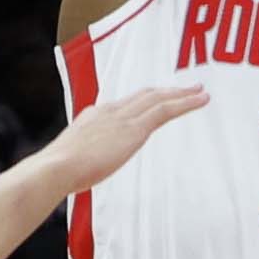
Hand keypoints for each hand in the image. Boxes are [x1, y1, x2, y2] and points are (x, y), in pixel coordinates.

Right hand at [40, 85, 209, 195]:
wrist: (57, 167)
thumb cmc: (58, 171)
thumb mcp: (70, 159)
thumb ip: (81, 159)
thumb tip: (79, 169)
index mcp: (94, 116)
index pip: (124, 104)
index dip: (144, 99)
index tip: (156, 99)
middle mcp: (110, 111)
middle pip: (145, 95)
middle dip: (166, 91)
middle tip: (186, 88)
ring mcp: (123, 118)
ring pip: (159, 98)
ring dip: (181, 94)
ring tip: (200, 91)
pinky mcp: (135, 128)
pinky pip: (166, 110)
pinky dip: (186, 103)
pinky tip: (201, 100)